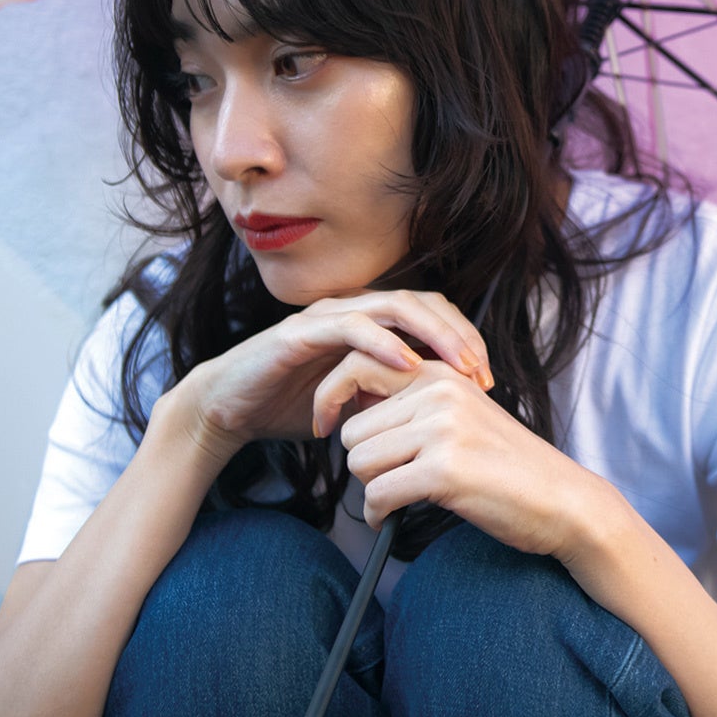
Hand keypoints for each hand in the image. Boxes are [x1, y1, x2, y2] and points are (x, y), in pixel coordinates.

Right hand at [178, 290, 492, 462]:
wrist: (229, 410)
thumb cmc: (291, 404)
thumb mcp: (357, 404)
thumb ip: (392, 398)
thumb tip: (440, 415)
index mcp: (369, 322)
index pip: (431, 314)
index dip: (464, 339)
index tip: (488, 378)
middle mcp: (352, 309)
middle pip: (422, 302)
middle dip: (458, 333)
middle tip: (483, 370)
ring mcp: (326, 316)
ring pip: (393, 305)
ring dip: (432, 334)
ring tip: (458, 363)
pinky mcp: (300, 332)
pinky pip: (350, 327)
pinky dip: (382, 342)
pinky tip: (406, 363)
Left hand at [313, 356, 597, 558]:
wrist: (563, 500)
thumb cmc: (507, 467)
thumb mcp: (460, 416)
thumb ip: (412, 404)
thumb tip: (350, 406)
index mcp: (441, 372)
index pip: (356, 366)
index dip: (330, 397)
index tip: (323, 426)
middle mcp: (439, 392)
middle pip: (352, 428)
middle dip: (363, 462)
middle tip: (388, 480)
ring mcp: (442, 429)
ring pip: (359, 460)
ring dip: (372, 489)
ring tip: (400, 498)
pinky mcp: (444, 470)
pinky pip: (378, 493)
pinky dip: (378, 514)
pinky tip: (393, 519)